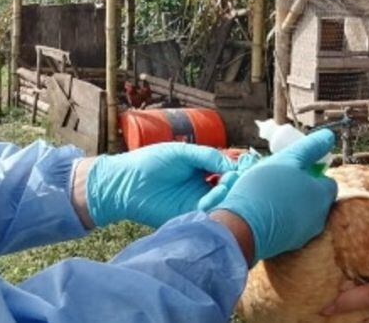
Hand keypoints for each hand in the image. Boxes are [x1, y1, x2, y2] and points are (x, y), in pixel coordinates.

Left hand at [84, 143, 232, 227]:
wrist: (126, 182)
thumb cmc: (150, 162)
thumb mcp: (181, 152)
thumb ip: (206, 156)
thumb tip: (231, 166)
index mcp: (202, 168)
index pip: (227, 170)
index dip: (236, 169)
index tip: (242, 166)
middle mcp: (202, 186)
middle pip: (229, 188)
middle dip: (235, 184)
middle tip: (233, 179)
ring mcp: (196, 201)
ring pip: (222, 202)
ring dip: (226, 196)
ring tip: (221, 188)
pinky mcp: (188, 215)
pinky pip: (208, 215)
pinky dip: (213, 209)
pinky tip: (209, 200)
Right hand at [210, 130, 337, 261]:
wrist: (243, 227)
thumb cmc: (266, 188)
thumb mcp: (288, 159)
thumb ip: (310, 148)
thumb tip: (329, 136)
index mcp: (322, 196)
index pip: (328, 182)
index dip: (312, 173)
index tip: (293, 168)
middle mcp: (319, 218)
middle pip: (314, 198)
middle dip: (299, 188)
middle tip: (278, 180)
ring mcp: (304, 235)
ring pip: (300, 212)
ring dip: (288, 203)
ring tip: (267, 195)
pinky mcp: (287, 246)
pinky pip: (288, 226)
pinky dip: (280, 217)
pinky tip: (263, 211)